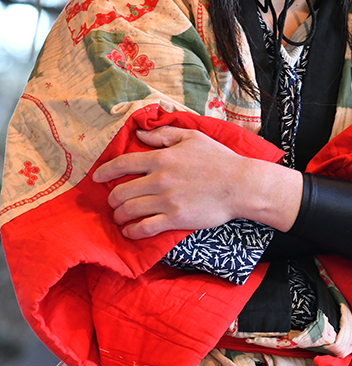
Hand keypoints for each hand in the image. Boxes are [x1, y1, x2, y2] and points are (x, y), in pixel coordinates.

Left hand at [92, 125, 302, 239]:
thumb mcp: (191, 137)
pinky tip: (130, 231)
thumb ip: (163, 135)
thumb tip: (140, 134)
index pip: (123, 164)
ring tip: (120, 217)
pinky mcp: (175, 219)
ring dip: (119, 216)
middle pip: (121, 192)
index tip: (97, 178)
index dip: (105, 172)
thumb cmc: (218, 159)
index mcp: (161, 158)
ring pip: (129, 211)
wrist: (240, 184)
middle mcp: (159, 180)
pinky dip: (132, 231)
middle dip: (112, 199)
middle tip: (113, 202)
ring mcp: (166, 201)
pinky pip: (144, 228)